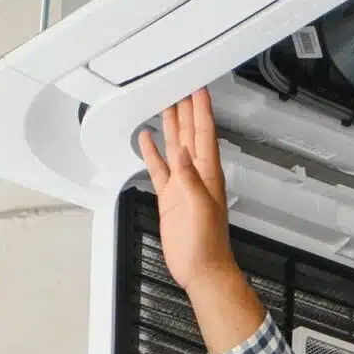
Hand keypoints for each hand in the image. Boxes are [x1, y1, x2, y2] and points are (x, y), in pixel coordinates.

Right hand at [136, 90, 264, 352]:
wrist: (200, 269)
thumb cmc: (207, 244)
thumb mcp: (200, 207)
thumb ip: (190, 178)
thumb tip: (182, 152)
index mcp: (207, 173)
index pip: (205, 132)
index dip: (201, 108)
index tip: (198, 87)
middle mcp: (195, 174)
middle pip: (190, 132)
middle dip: (186, 108)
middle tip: (181, 85)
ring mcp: (182, 185)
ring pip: (175, 145)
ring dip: (171, 124)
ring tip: (166, 102)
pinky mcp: (169, 197)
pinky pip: (159, 168)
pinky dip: (152, 152)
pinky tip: (147, 139)